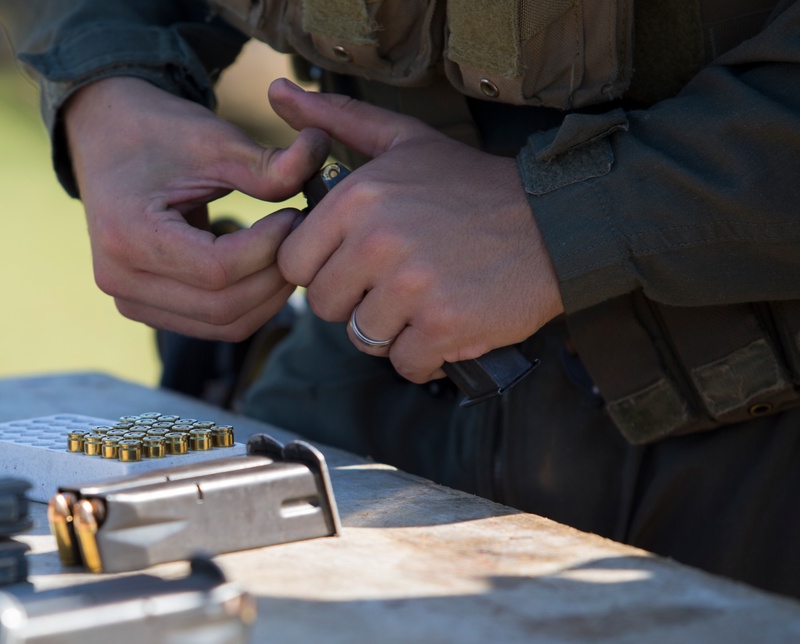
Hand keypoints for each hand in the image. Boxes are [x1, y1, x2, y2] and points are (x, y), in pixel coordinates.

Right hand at [64, 77, 330, 340]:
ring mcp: (129, 300)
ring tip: (288, 251)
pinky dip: (250, 301)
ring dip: (269, 295)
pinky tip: (265, 265)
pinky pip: (213, 323)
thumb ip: (268, 163)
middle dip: (276, 276)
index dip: (269, 248)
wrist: (106, 140)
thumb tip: (323, 153)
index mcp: (127, 233)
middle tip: (303, 239)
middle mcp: (119, 279)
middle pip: (224, 307)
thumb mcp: (213, 139)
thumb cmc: (158, 133)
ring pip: (224, 324)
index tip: (296, 215)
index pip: (219, 269)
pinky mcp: (145, 308)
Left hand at [269, 79, 563, 382]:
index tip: (357, 262)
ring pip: (363, 338)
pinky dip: (426, 356)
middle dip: (355, 301)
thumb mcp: (403, 140)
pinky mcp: (444, 326)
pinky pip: (406, 363)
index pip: (293, 263)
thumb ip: (336, 120)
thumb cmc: (470, 187)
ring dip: (392, 330)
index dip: (323, 268)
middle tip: (397, 282)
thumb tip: (277, 93)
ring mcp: (412, 288)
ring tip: (425, 300)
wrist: (554, 223)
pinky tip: (448, 324)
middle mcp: (378, 242)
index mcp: (358, 198)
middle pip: (324, 305)